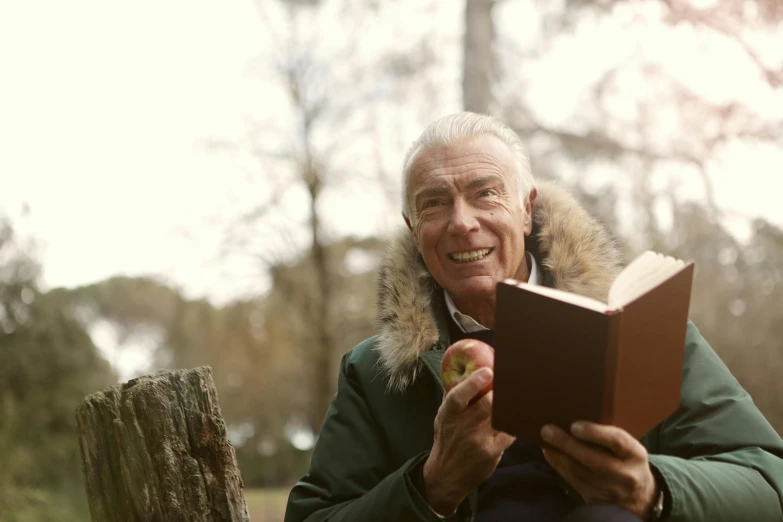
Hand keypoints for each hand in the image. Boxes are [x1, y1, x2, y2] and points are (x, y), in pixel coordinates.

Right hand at [422, 368, 514, 515]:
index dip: (473, 382)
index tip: (487, 371)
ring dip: (510, 405)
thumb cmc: (446, 439)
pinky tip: (518, 418)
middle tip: (510, 381)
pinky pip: (509, 433)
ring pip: (500, 417)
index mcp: (449, 414)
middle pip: (486, 404)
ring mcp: (477, 440)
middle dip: (500, 392)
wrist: (446, 475)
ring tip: (518, 395)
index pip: (459, 396)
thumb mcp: (443, 417)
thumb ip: (453, 397)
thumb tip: (463, 371)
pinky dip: (514, 424)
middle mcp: (462, 427)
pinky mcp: (491, 452)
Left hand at [541, 422, 657, 519]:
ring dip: (559, 454)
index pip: (616, 441)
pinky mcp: (596, 499)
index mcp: (635, 454)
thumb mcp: (628, 447)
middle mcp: (625, 474)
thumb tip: (575, 420)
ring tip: (545, 439)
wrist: (638, 497)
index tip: (574, 426)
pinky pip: (573, 481)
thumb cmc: (627, 461)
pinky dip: (559, 465)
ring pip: (579, 472)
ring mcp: (610, 490)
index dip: (594, 433)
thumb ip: (608, 435)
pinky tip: (550, 452)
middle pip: (593, 459)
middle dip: (567, 444)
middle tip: (547, 430)